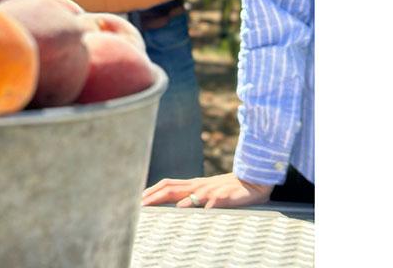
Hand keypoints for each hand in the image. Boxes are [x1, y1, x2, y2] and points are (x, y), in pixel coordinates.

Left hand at [140, 173, 273, 208]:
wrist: (253, 181)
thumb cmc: (227, 189)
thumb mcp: (206, 191)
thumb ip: (191, 196)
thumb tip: (174, 205)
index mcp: (193, 184)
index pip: (168, 185)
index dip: (152, 191)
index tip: (139, 199)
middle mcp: (200, 185)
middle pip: (173, 188)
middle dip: (157, 196)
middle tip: (143, 205)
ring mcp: (213, 190)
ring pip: (194, 194)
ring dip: (181, 202)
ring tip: (169, 210)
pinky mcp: (228, 195)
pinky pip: (218, 199)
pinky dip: (210, 204)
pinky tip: (205, 211)